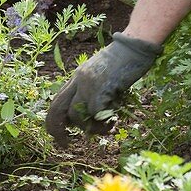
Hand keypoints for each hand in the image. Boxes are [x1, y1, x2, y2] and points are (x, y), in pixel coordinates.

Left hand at [45, 32, 161, 145]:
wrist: (135, 45)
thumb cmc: (125, 58)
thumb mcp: (103, 73)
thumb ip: (95, 89)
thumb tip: (93, 113)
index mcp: (77, 76)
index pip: (57, 101)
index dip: (55, 120)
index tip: (63, 133)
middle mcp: (78, 80)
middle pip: (56, 109)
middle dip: (57, 131)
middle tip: (66, 144)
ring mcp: (88, 84)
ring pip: (76, 116)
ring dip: (89, 128)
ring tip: (105, 128)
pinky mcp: (101, 88)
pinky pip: (95, 114)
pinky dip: (103, 124)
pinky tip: (113, 123)